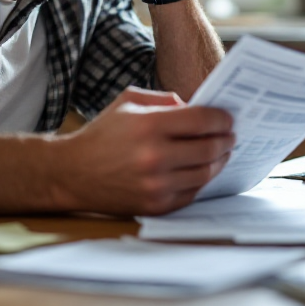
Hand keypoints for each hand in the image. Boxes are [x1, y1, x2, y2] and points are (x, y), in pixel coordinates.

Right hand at [47, 86, 233, 214]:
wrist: (72, 173)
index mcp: (149, 127)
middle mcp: (155, 157)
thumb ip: (165, 100)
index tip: (228, 118)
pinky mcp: (156, 206)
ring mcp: (156, 185)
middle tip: (231, 136)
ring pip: (206, 173)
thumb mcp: (129, 102)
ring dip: (219, 161)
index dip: (222, 119)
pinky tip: (202, 169)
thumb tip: (197, 108)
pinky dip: (201, 180)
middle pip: (210, 149)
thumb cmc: (102, 135)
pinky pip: (192, 192)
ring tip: (221, 152)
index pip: (203, 121)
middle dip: (226, 140)